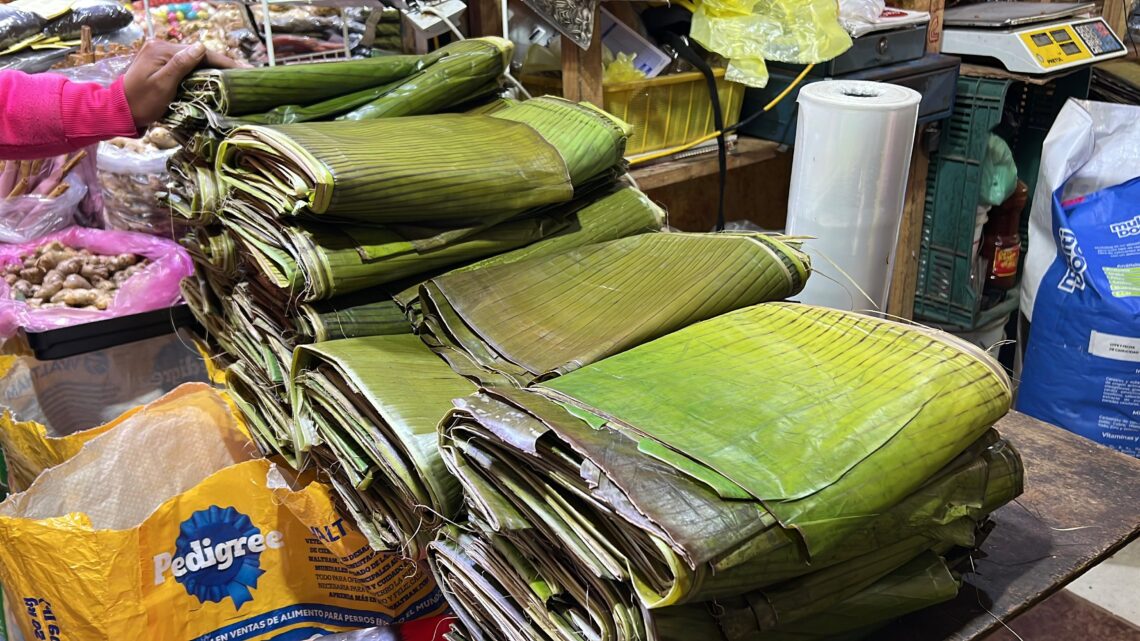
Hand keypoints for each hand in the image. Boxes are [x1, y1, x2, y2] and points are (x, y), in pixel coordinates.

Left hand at [122, 40, 241, 127]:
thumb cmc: (141, 102)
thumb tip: (201, 47)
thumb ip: (180, 64)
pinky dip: (200, 71)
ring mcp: (159, 55)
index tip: (243, 69)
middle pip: (197, 54)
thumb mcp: (162, 84)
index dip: (223, 61)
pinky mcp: (159, 64)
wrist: (120, 111)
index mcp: (161, 50)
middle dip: (220, 64)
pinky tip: (213, 78)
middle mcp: (160, 47)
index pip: (199, 52)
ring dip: (211, 68)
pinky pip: (184, 65)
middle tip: (243, 75)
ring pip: (192, 60)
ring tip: (233, 77)